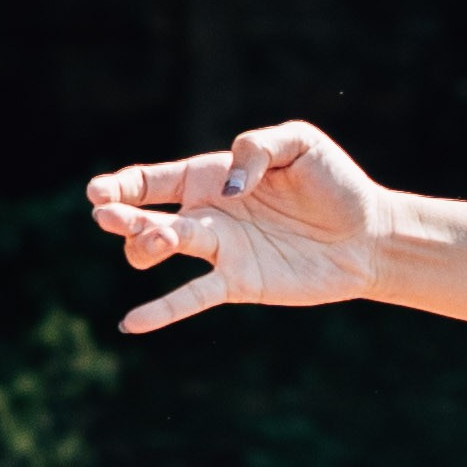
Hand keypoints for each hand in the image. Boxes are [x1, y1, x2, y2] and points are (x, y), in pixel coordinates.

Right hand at [89, 121, 401, 334]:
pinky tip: (131, 323)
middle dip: (122, 217)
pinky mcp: (238, 282)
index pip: (152, 180)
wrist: (368, 234)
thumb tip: (229, 188)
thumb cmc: (335, 183)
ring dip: (146, 248)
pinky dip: (162, 311)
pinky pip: (192, 297)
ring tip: (156, 244)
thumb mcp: (299, 143)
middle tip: (108, 217)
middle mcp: (207, 214)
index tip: (97, 192)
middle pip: (147, 217)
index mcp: (213, 176)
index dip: (121, 186)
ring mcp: (220, 250)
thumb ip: (256, 148)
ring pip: (163, 250)